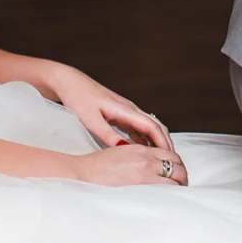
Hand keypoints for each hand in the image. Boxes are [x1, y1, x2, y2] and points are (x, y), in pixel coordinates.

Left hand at [41, 63, 175, 153]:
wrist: (70, 82)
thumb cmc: (79, 98)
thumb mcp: (91, 120)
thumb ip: (108, 136)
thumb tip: (125, 149)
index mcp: (125, 109)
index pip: (152, 126)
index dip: (162, 142)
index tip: (169, 156)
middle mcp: (130, 109)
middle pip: (156, 126)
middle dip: (166, 142)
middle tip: (171, 160)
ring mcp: (126, 110)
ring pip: (149, 126)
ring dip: (157, 141)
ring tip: (161, 158)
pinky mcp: (120, 113)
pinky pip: (138, 127)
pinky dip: (145, 139)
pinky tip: (144, 150)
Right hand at [75, 144, 187, 186]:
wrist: (84, 172)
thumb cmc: (98, 165)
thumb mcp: (122, 152)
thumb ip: (139, 156)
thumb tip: (151, 166)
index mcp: (143, 149)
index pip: (172, 155)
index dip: (179, 165)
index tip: (178, 173)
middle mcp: (147, 159)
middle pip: (177, 166)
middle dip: (183, 177)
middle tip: (182, 185)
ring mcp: (144, 173)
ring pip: (173, 180)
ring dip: (178, 187)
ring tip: (177, 194)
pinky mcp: (139, 186)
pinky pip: (163, 190)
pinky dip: (169, 195)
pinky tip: (168, 200)